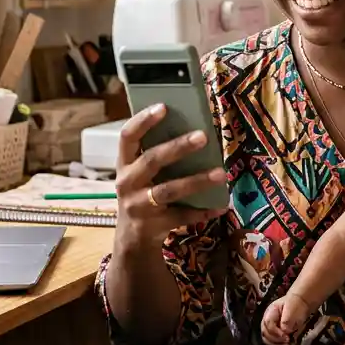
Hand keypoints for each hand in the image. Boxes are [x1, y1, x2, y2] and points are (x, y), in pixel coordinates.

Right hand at [114, 104, 227, 247]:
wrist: (132, 238)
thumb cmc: (142, 194)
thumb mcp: (140, 174)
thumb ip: (156, 155)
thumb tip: (192, 130)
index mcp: (124, 164)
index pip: (127, 136)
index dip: (143, 120)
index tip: (163, 106)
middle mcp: (127, 183)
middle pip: (151, 161)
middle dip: (177, 147)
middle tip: (203, 136)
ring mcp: (139, 206)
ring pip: (169, 190)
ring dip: (196, 181)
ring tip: (220, 173)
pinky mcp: (153, 226)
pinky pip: (181, 216)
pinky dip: (202, 211)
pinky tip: (220, 205)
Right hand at [260, 294, 310, 344]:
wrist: (300, 303)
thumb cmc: (297, 304)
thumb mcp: (292, 309)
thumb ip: (287, 320)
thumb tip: (285, 331)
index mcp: (271, 312)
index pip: (268, 324)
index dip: (276, 332)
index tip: (287, 337)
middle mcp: (267, 320)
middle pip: (265, 333)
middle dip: (276, 340)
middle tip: (287, 342)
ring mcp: (269, 327)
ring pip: (266, 339)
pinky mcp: (274, 334)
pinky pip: (270, 343)